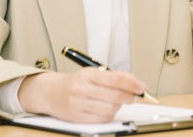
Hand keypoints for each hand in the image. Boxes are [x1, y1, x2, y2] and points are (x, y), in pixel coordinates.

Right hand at [18, 68, 146, 122]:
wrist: (51, 92)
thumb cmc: (76, 82)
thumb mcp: (93, 73)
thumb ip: (113, 77)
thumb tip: (135, 83)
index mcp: (87, 74)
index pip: (115, 79)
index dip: (132, 83)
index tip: (142, 87)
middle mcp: (81, 88)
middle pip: (114, 96)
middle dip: (129, 97)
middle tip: (134, 96)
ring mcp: (78, 104)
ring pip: (109, 109)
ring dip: (118, 106)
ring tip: (117, 102)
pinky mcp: (76, 117)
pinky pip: (101, 119)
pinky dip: (109, 115)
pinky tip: (109, 109)